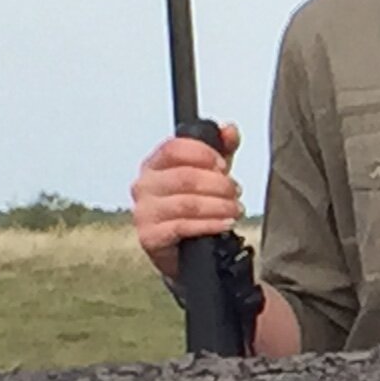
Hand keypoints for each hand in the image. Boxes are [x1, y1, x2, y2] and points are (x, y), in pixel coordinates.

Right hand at [131, 124, 243, 279]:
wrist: (185, 251)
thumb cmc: (192, 210)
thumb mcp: (209, 175)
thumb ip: (221, 150)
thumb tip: (229, 129)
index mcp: (155, 165)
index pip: (174, 148)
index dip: (202, 154)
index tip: (222, 165)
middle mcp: (144, 185)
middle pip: (185, 177)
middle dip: (218, 184)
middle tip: (235, 193)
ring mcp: (144, 211)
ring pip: (187, 203)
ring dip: (218, 206)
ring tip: (235, 209)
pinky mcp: (149, 236)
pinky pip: (183, 226)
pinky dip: (209, 224)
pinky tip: (225, 224)